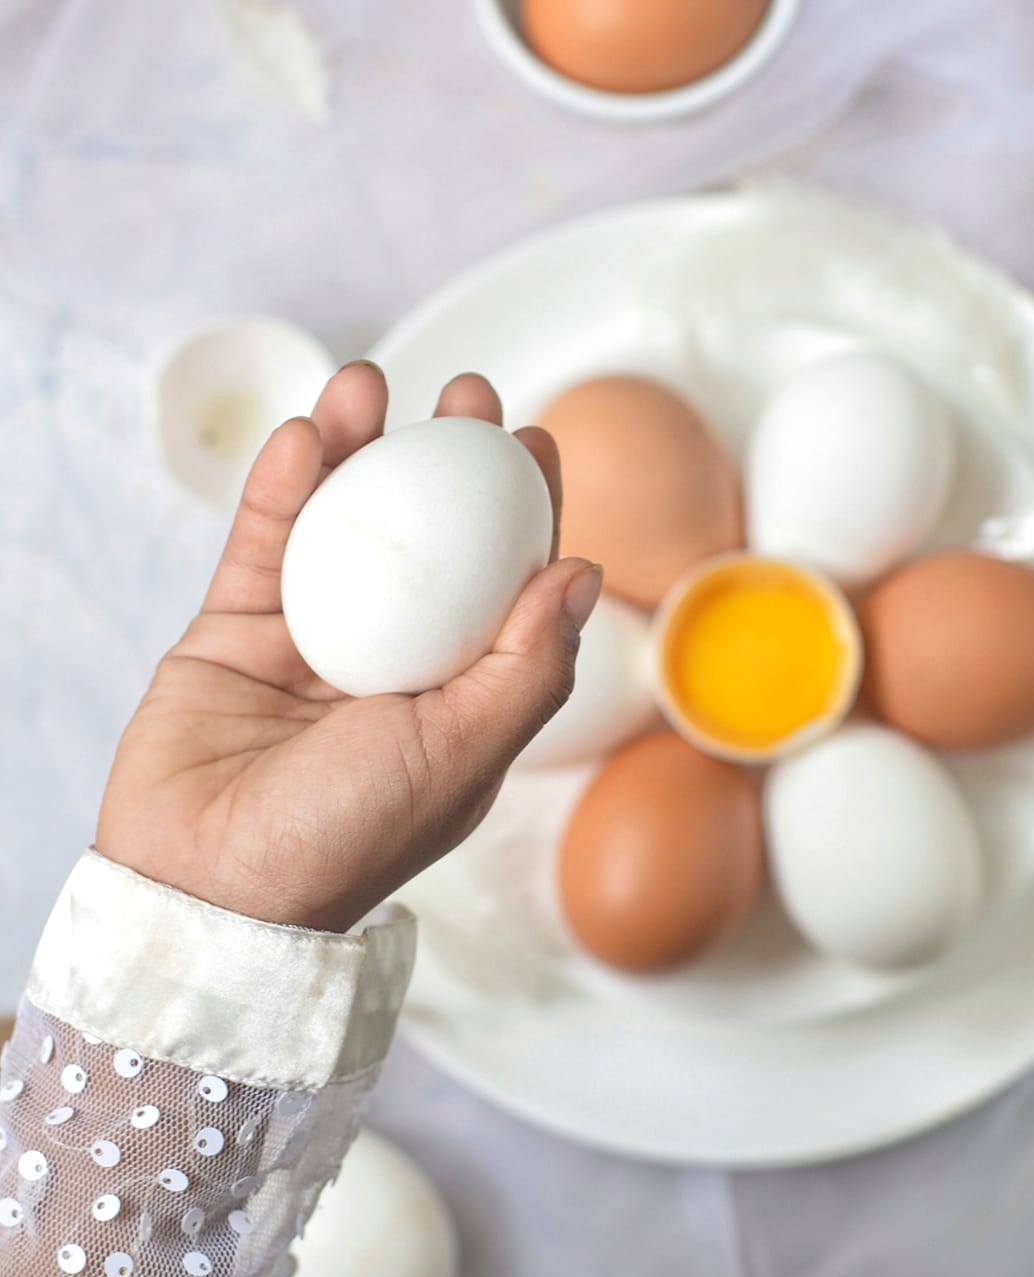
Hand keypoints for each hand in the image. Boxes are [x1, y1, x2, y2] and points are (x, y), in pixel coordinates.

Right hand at [98, 363, 601, 931]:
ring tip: (367, 383)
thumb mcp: (464, 757)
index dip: (526, 509)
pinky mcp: (236, 630)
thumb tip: (582, 573)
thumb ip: (529, 668)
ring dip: (356, 446)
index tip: (537, 440)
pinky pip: (264, 543)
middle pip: (429, 535)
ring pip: (342, 522)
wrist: (208, 892)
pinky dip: (282, 485)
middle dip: (448, 457)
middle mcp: (393, 657)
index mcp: (460, 693)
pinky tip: (304, 433)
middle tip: (465, 393)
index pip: (506, 583)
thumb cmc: (347, 843)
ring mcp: (312, 638)